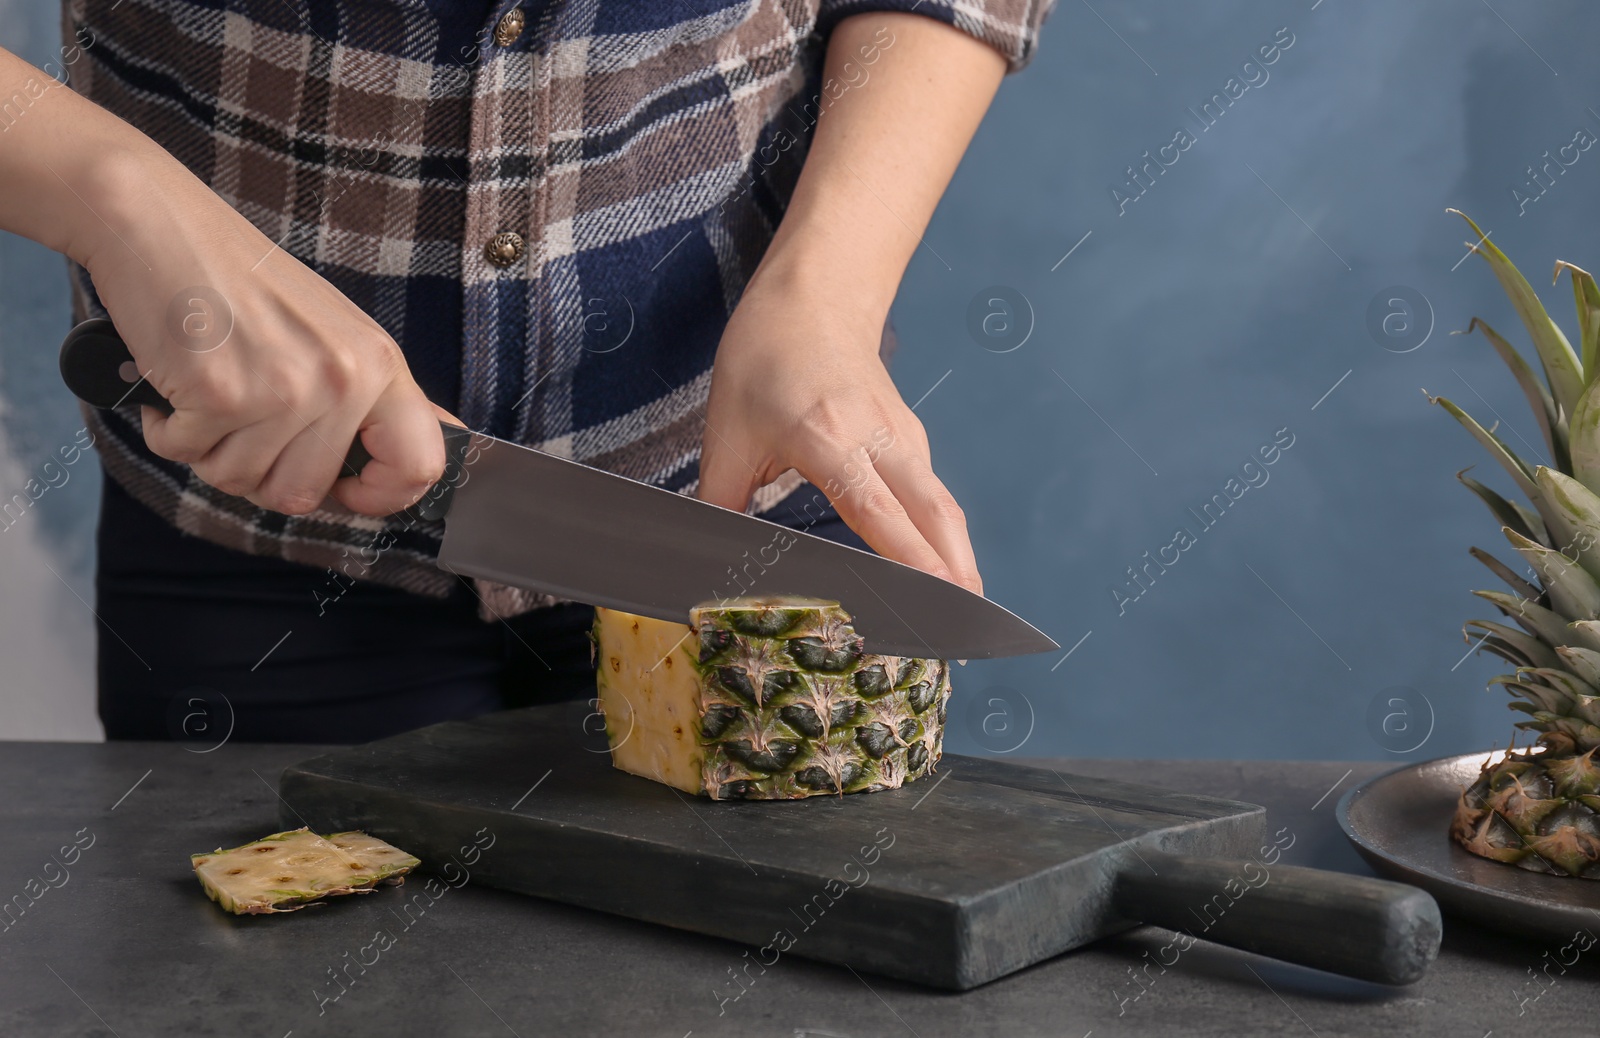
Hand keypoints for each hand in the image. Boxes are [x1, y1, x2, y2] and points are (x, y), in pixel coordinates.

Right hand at [78, 152, 443, 515]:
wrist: (161, 224)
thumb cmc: (241, 279)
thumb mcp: (336, 331)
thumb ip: (375, 397)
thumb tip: (432, 455)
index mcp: (379, 365)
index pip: (420, 465)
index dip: (383, 496)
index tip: (348, 491)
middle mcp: (342, 379)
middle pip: (303, 493)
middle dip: (260, 472)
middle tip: (241, 422)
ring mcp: (283, 389)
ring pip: (240, 480)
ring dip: (210, 449)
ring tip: (210, 391)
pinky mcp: (220, 393)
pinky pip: (187, 455)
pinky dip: (170, 429)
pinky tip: (177, 383)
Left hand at [698, 271, 982, 594]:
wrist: (812, 296)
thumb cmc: (766, 356)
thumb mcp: (726, 432)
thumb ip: (721, 502)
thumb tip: (705, 558)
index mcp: (826, 436)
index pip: (876, 509)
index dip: (908, 558)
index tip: (935, 597)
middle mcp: (877, 436)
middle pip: (933, 513)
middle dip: (955, 573)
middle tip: (966, 630)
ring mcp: (903, 435)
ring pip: (941, 506)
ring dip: (957, 559)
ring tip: (963, 618)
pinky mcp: (911, 438)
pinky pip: (933, 495)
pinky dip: (943, 537)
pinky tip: (941, 575)